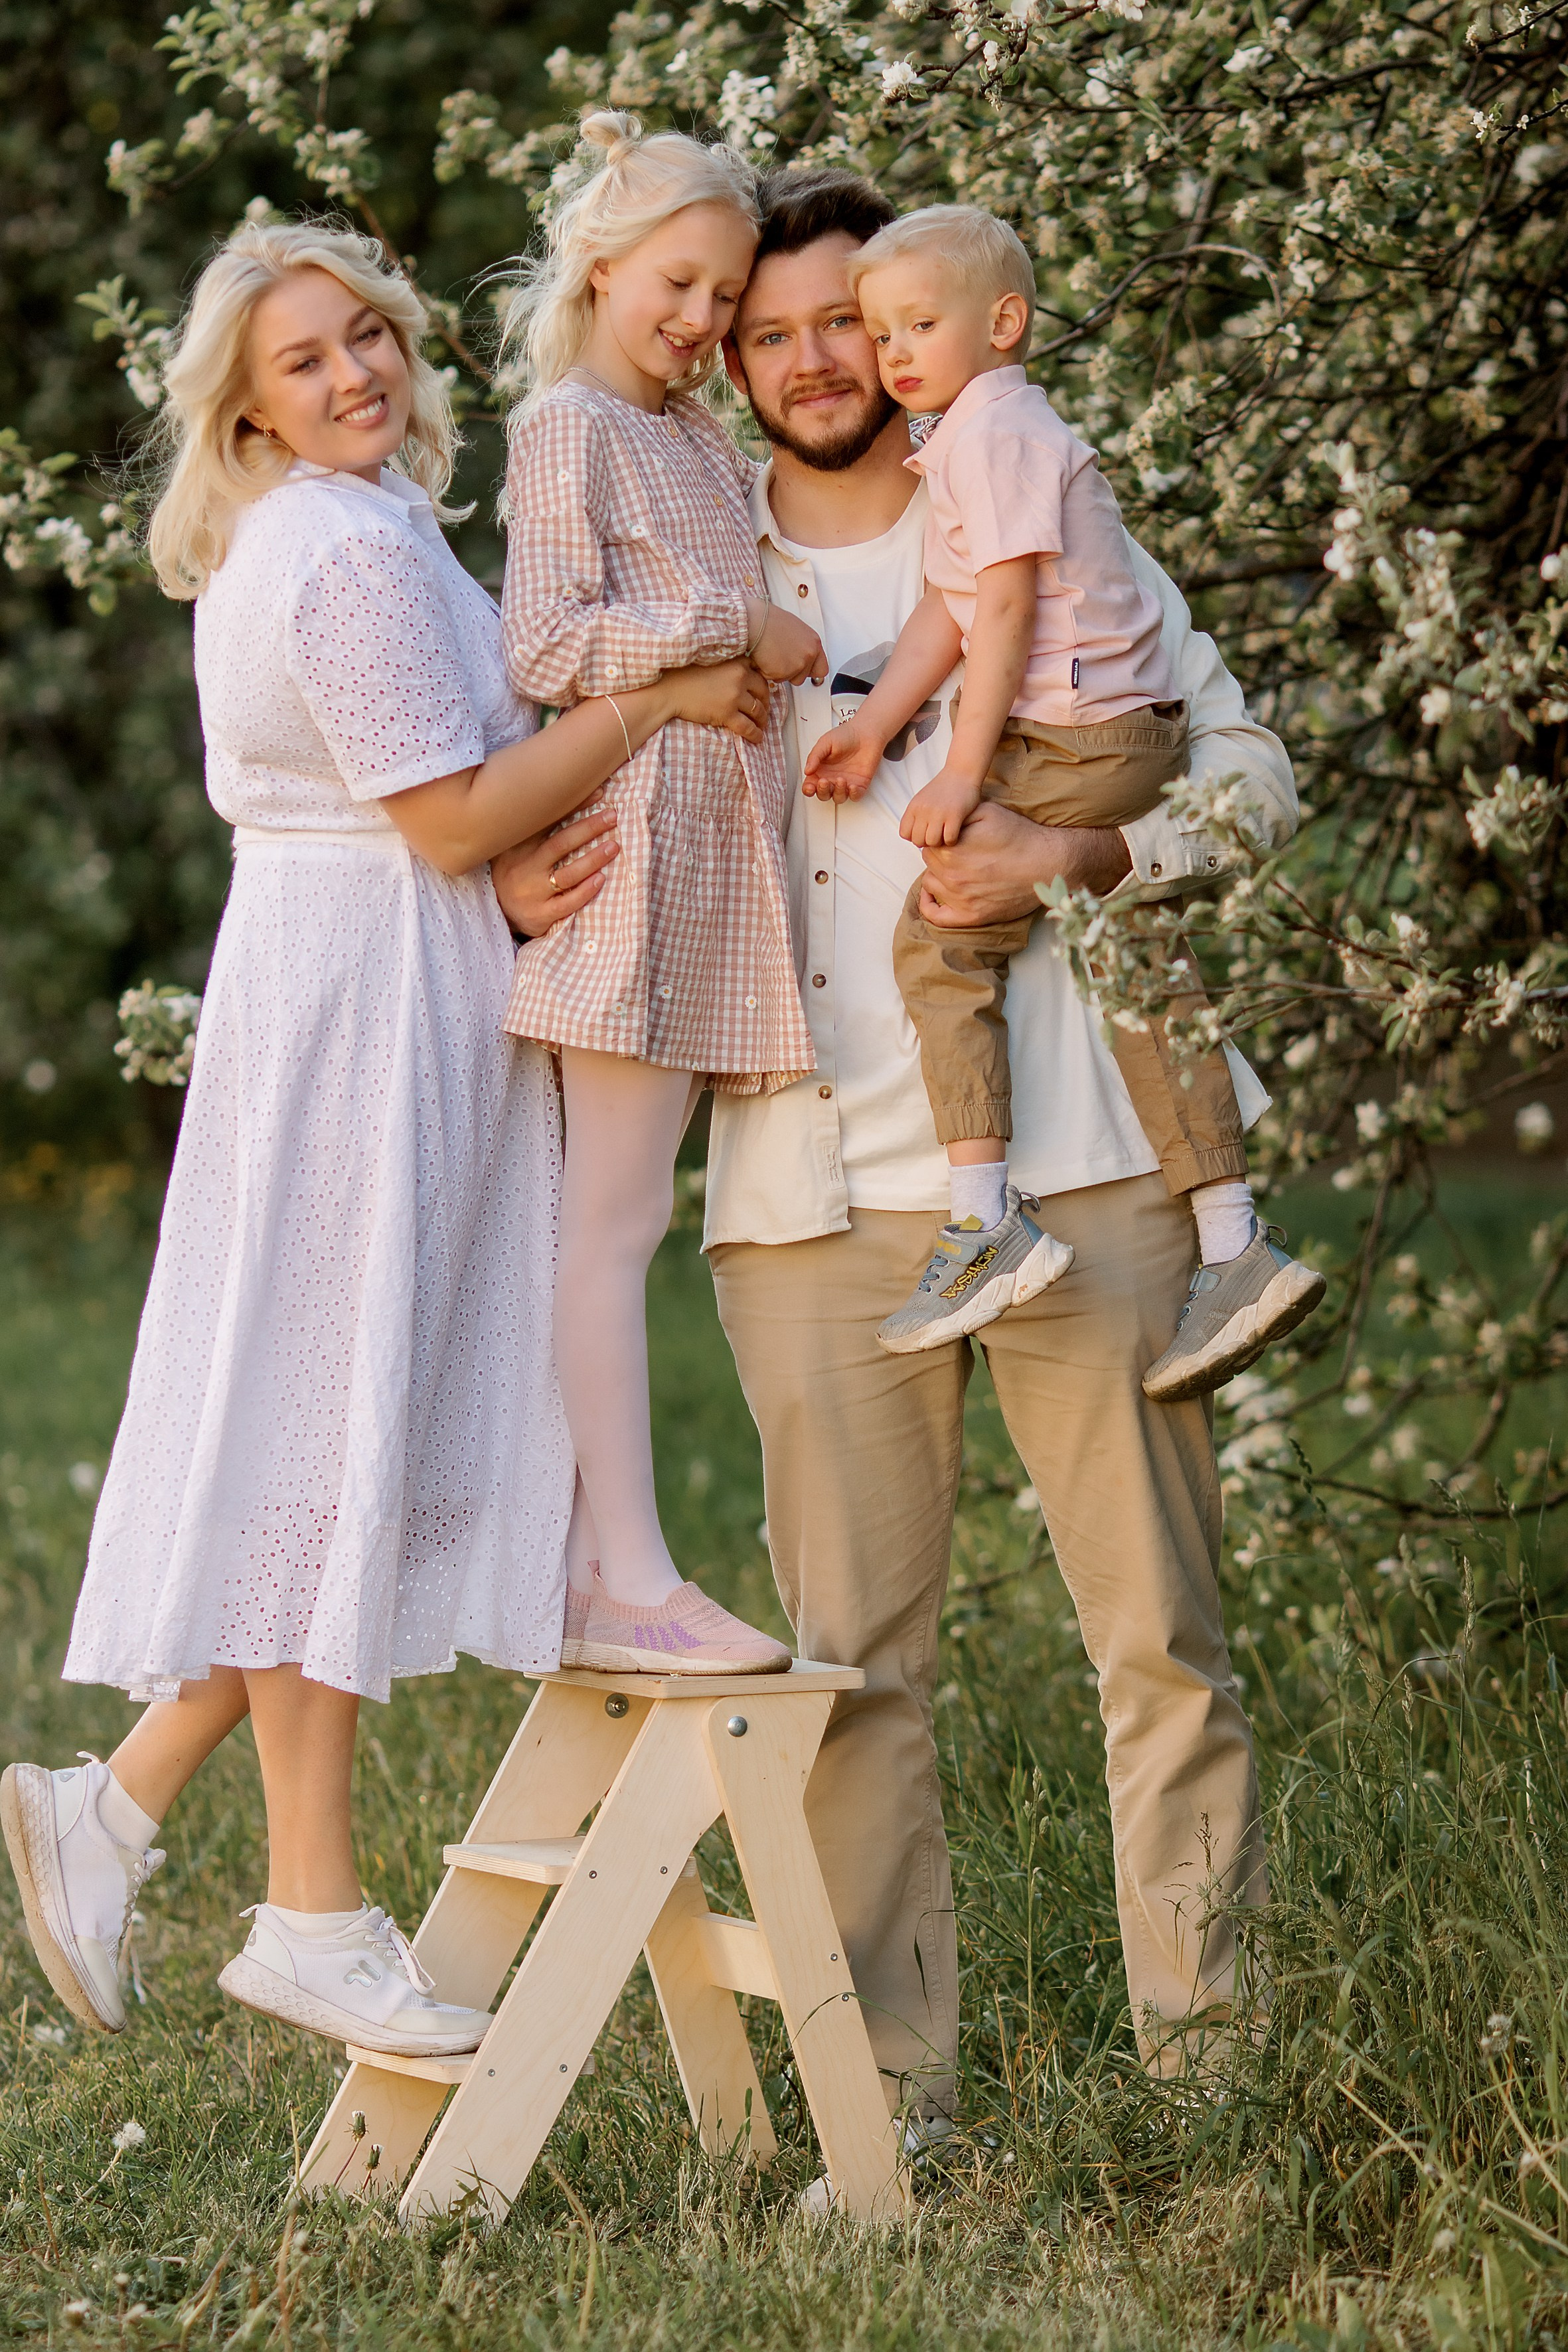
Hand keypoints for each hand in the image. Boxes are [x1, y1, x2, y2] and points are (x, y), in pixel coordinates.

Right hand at [491, 803, 620, 937]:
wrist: (497, 911)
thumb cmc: (516, 872)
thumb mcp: (515, 847)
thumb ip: (536, 828)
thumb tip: (568, 797)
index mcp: (519, 846)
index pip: (548, 821)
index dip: (574, 806)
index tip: (599, 794)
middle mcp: (525, 867)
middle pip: (561, 844)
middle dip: (589, 828)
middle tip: (612, 817)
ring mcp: (532, 893)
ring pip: (568, 874)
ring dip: (593, 859)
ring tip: (614, 846)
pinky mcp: (540, 915)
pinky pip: (566, 904)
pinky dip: (585, 891)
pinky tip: (601, 879)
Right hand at [663, 657, 769, 742]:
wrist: (670, 689)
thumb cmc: (686, 675)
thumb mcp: (713, 663)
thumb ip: (730, 668)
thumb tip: (744, 679)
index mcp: (737, 663)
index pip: (760, 675)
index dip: (763, 687)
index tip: (763, 694)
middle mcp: (740, 677)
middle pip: (763, 693)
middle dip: (766, 704)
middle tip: (764, 712)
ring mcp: (735, 696)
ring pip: (758, 711)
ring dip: (762, 720)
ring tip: (761, 726)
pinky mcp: (727, 714)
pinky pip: (748, 727)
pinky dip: (755, 734)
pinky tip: (757, 738)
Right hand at [744, 598, 826, 684]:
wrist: (755, 622)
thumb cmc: (768, 621)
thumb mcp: (794, 630)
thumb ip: (802, 645)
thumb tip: (799, 653)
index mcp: (813, 642)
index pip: (822, 669)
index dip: (810, 671)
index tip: (805, 671)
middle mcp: (808, 654)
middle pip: (803, 677)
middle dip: (791, 673)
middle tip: (780, 660)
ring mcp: (797, 665)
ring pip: (787, 679)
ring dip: (778, 672)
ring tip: (771, 655)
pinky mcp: (783, 672)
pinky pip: (773, 679)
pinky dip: (766, 672)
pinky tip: (764, 657)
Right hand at [802, 714, 880, 801]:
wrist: (866, 732)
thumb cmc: (845, 735)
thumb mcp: (825, 742)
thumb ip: (814, 756)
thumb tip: (807, 771)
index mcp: (821, 770)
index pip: (811, 786)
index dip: (809, 790)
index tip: (810, 787)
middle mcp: (832, 778)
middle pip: (823, 795)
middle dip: (822, 791)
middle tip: (824, 781)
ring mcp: (846, 783)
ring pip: (838, 797)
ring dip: (838, 792)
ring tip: (841, 780)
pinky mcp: (860, 784)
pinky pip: (855, 796)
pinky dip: (853, 794)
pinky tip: (852, 786)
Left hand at [899, 768, 982, 848]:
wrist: (961, 772)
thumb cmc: (943, 788)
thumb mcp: (922, 799)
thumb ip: (916, 816)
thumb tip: (913, 838)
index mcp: (913, 807)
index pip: (904, 834)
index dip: (915, 837)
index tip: (925, 832)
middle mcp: (923, 810)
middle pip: (918, 841)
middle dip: (928, 842)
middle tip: (937, 834)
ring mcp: (938, 813)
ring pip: (932, 842)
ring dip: (940, 842)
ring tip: (946, 834)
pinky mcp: (954, 815)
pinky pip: (949, 839)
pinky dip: (952, 840)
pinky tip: (955, 832)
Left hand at [916, 800, 1132, 927]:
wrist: (1047, 863)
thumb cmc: (1019, 835)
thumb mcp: (987, 810)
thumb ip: (957, 814)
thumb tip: (939, 820)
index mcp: (951, 850)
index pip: (930, 842)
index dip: (940, 837)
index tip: (953, 837)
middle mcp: (951, 876)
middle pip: (930, 862)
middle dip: (940, 854)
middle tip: (960, 851)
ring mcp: (960, 899)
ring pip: (931, 884)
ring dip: (938, 875)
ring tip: (956, 869)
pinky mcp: (971, 916)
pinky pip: (936, 916)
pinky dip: (929, 905)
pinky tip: (933, 896)